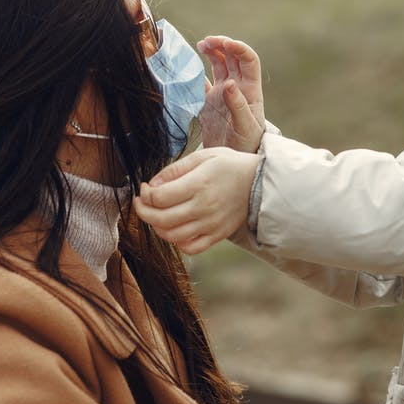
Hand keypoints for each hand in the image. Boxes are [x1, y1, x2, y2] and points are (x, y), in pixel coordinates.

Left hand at [133, 147, 261, 254]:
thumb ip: (175, 169)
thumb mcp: (203, 156)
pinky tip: (176, 230)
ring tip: (157, 215)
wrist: (261, 182)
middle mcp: (203, 207)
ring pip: (172, 236)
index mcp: (199, 184)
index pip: (159, 197)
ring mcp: (211, 224)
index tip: (145, 188)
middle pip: (160, 219)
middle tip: (142, 203)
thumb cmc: (230, 165)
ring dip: (157, 227)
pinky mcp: (218, 235)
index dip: (145, 194)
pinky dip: (177, 242)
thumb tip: (152, 185)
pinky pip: (191, 248)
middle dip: (143, 211)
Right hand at [198, 36, 265, 151]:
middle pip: (232, 58)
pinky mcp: (210, 101)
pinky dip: (197, 71)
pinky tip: (189, 65)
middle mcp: (237, 87)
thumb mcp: (245, 126)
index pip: (249, 60)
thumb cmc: (247, 144)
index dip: (239, 48)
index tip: (226, 44)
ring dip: (212, 52)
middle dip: (222, 45)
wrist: (235, 159)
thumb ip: (238, 105)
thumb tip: (228, 83)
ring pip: (219, 64)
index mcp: (250, 90)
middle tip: (207, 42)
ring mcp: (223, 93)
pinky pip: (203, 81)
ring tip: (201, 45)